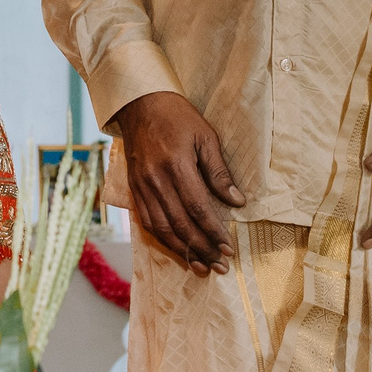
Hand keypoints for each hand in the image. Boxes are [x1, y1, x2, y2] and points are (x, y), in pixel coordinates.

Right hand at [113, 90, 242, 273]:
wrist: (139, 104)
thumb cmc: (177, 117)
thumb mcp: (205, 137)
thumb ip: (219, 172)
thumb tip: (237, 202)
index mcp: (176, 165)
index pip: (197, 208)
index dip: (213, 232)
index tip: (229, 248)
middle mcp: (156, 180)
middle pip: (180, 224)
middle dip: (201, 249)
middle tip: (219, 266)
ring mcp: (142, 186)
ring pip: (162, 228)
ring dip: (182, 251)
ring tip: (200, 267)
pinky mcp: (134, 188)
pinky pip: (147, 221)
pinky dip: (163, 239)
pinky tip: (177, 250)